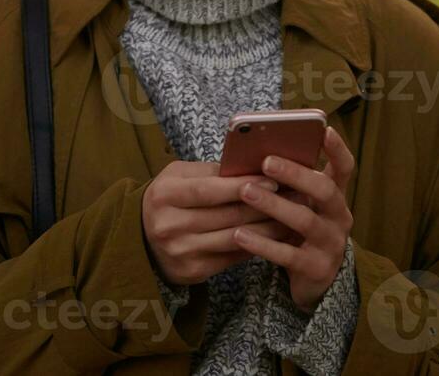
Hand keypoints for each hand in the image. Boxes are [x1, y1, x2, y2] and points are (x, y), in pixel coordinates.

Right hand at [141, 161, 296, 286]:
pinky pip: (233, 257)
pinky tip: (277, 234)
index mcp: (165, 195)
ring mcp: (182, 252)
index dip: (242, 186)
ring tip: (294, 214)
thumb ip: (211, 171)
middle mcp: (170, 226)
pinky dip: (258, 244)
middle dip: (266, 205)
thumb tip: (252, 167)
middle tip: (296, 195)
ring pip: (236, 238)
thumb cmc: (169, 197)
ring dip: (269, 227)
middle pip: (227, 216)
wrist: (141, 236)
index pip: (209, 191)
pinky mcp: (194, 271)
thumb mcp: (179, 175)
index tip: (274, 179)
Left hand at [232, 126, 355, 313]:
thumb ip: (291, 184)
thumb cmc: (302, 231)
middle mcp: (339, 217)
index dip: (337, 149)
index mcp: (337, 195)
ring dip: (273, 204)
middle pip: (324, 190)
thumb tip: (257, 151)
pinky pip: (288, 254)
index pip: (345, 167)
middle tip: (266, 161)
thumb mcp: (304, 205)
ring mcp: (330, 244)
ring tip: (246, 192)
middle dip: (295, 174)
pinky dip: (262, 243)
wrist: (315, 281)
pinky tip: (240, 234)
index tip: (325, 129)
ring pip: (304, 220)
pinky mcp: (316, 268)